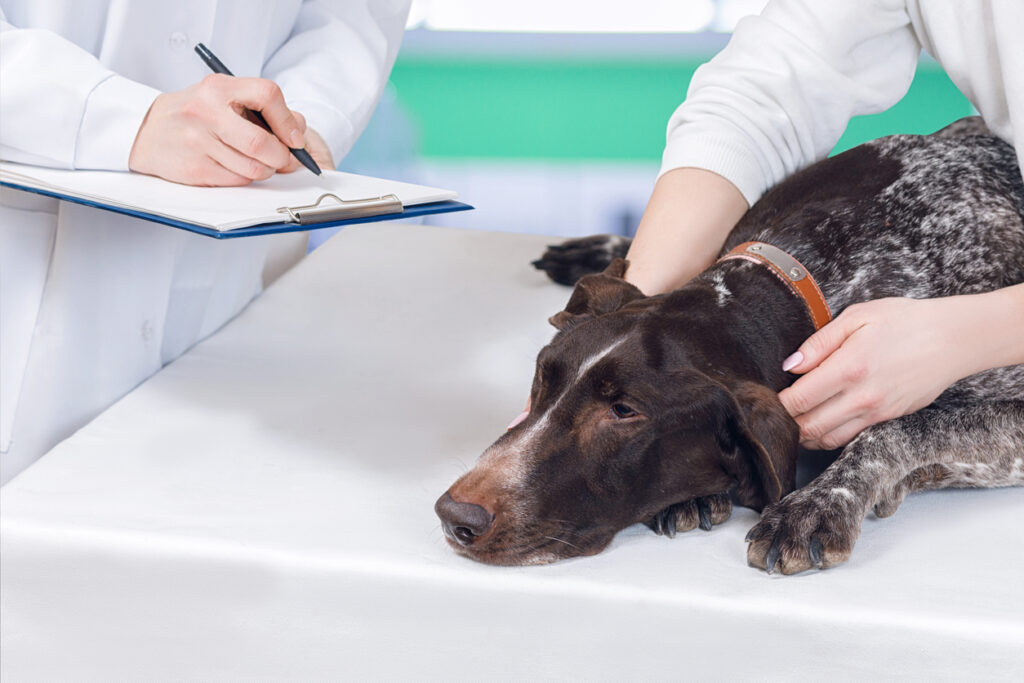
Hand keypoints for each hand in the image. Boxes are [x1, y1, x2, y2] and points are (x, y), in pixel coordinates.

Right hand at [129, 74, 327, 185]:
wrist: (146, 130)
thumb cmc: (194, 114)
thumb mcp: (223, 97)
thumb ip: (262, 109)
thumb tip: (298, 135)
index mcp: (219, 88)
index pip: (268, 95)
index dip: (288, 121)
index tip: (294, 138)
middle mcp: (207, 112)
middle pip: (263, 144)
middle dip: (281, 157)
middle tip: (282, 159)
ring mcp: (198, 142)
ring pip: (254, 169)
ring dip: (264, 170)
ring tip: (255, 161)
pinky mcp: (194, 168)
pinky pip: (237, 181)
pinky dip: (244, 179)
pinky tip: (233, 167)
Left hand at [777, 297, 968, 449]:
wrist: (954, 339)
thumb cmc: (905, 321)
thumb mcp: (858, 316)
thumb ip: (819, 342)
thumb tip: (789, 365)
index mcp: (849, 368)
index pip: (797, 400)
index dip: (774, 403)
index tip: (762, 398)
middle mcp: (861, 397)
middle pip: (807, 426)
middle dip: (784, 423)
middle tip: (770, 413)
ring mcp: (876, 413)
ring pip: (826, 439)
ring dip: (803, 434)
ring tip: (790, 420)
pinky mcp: (888, 420)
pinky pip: (848, 437)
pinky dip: (827, 436)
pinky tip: (817, 422)